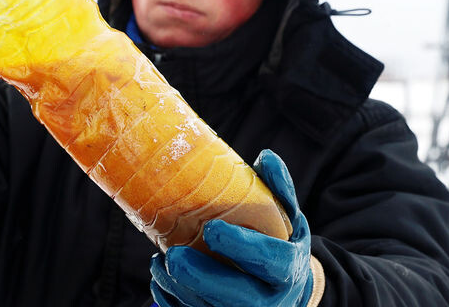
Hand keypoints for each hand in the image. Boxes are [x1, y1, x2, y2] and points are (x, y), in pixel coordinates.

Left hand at [150, 149, 313, 306]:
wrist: (285, 287)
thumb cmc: (281, 245)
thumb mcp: (289, 217)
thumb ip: (278, 189)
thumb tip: (266, 156)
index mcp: (288, 269)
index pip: (270, 261)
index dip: (242, 247)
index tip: (212, 228)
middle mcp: (270, 301)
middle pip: (239, 298)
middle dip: (202, 278)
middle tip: (173, 255)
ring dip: (180, 289)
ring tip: (159, 262)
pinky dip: (173, 303)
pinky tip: (159, 281)